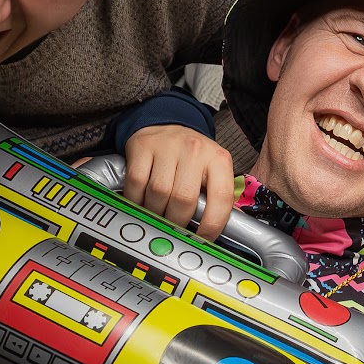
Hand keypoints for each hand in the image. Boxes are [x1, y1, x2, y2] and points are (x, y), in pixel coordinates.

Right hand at [118, 124, 233, 239]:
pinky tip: (141, 203)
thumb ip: (218, 199)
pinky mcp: (143, 146)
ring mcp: (168, 146)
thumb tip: (226, 233)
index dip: (212, 224)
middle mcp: (195, 150)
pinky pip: (137, 183)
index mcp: (219, 159)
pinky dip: (136, 200)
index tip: (203, 240)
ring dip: (156, 212)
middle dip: (177, 222)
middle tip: (174, 229)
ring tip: (157, 215)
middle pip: (184, 198)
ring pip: (159, 193)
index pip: (221, 197)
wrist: (168, 124)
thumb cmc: (191, 157)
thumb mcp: (213, 171)